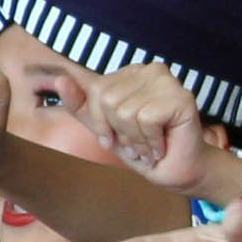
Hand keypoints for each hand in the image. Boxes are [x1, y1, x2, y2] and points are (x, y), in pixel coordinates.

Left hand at [91, 61, 218, 196]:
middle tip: (138, 145)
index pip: (96, 91)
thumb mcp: (103, 128)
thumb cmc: (142, 149)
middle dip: (120, 133)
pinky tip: (162, 146)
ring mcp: (168, 81)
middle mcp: (150, 70)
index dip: (101, 123)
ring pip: (126, 111)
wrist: (175, 172)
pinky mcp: (182, 97)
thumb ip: (81, 105)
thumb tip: (60, 81)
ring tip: (150, 148)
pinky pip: (146, 119)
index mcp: (130, 73)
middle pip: (109, 101)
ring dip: (137, 141)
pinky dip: (151, 142)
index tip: (117, 139)